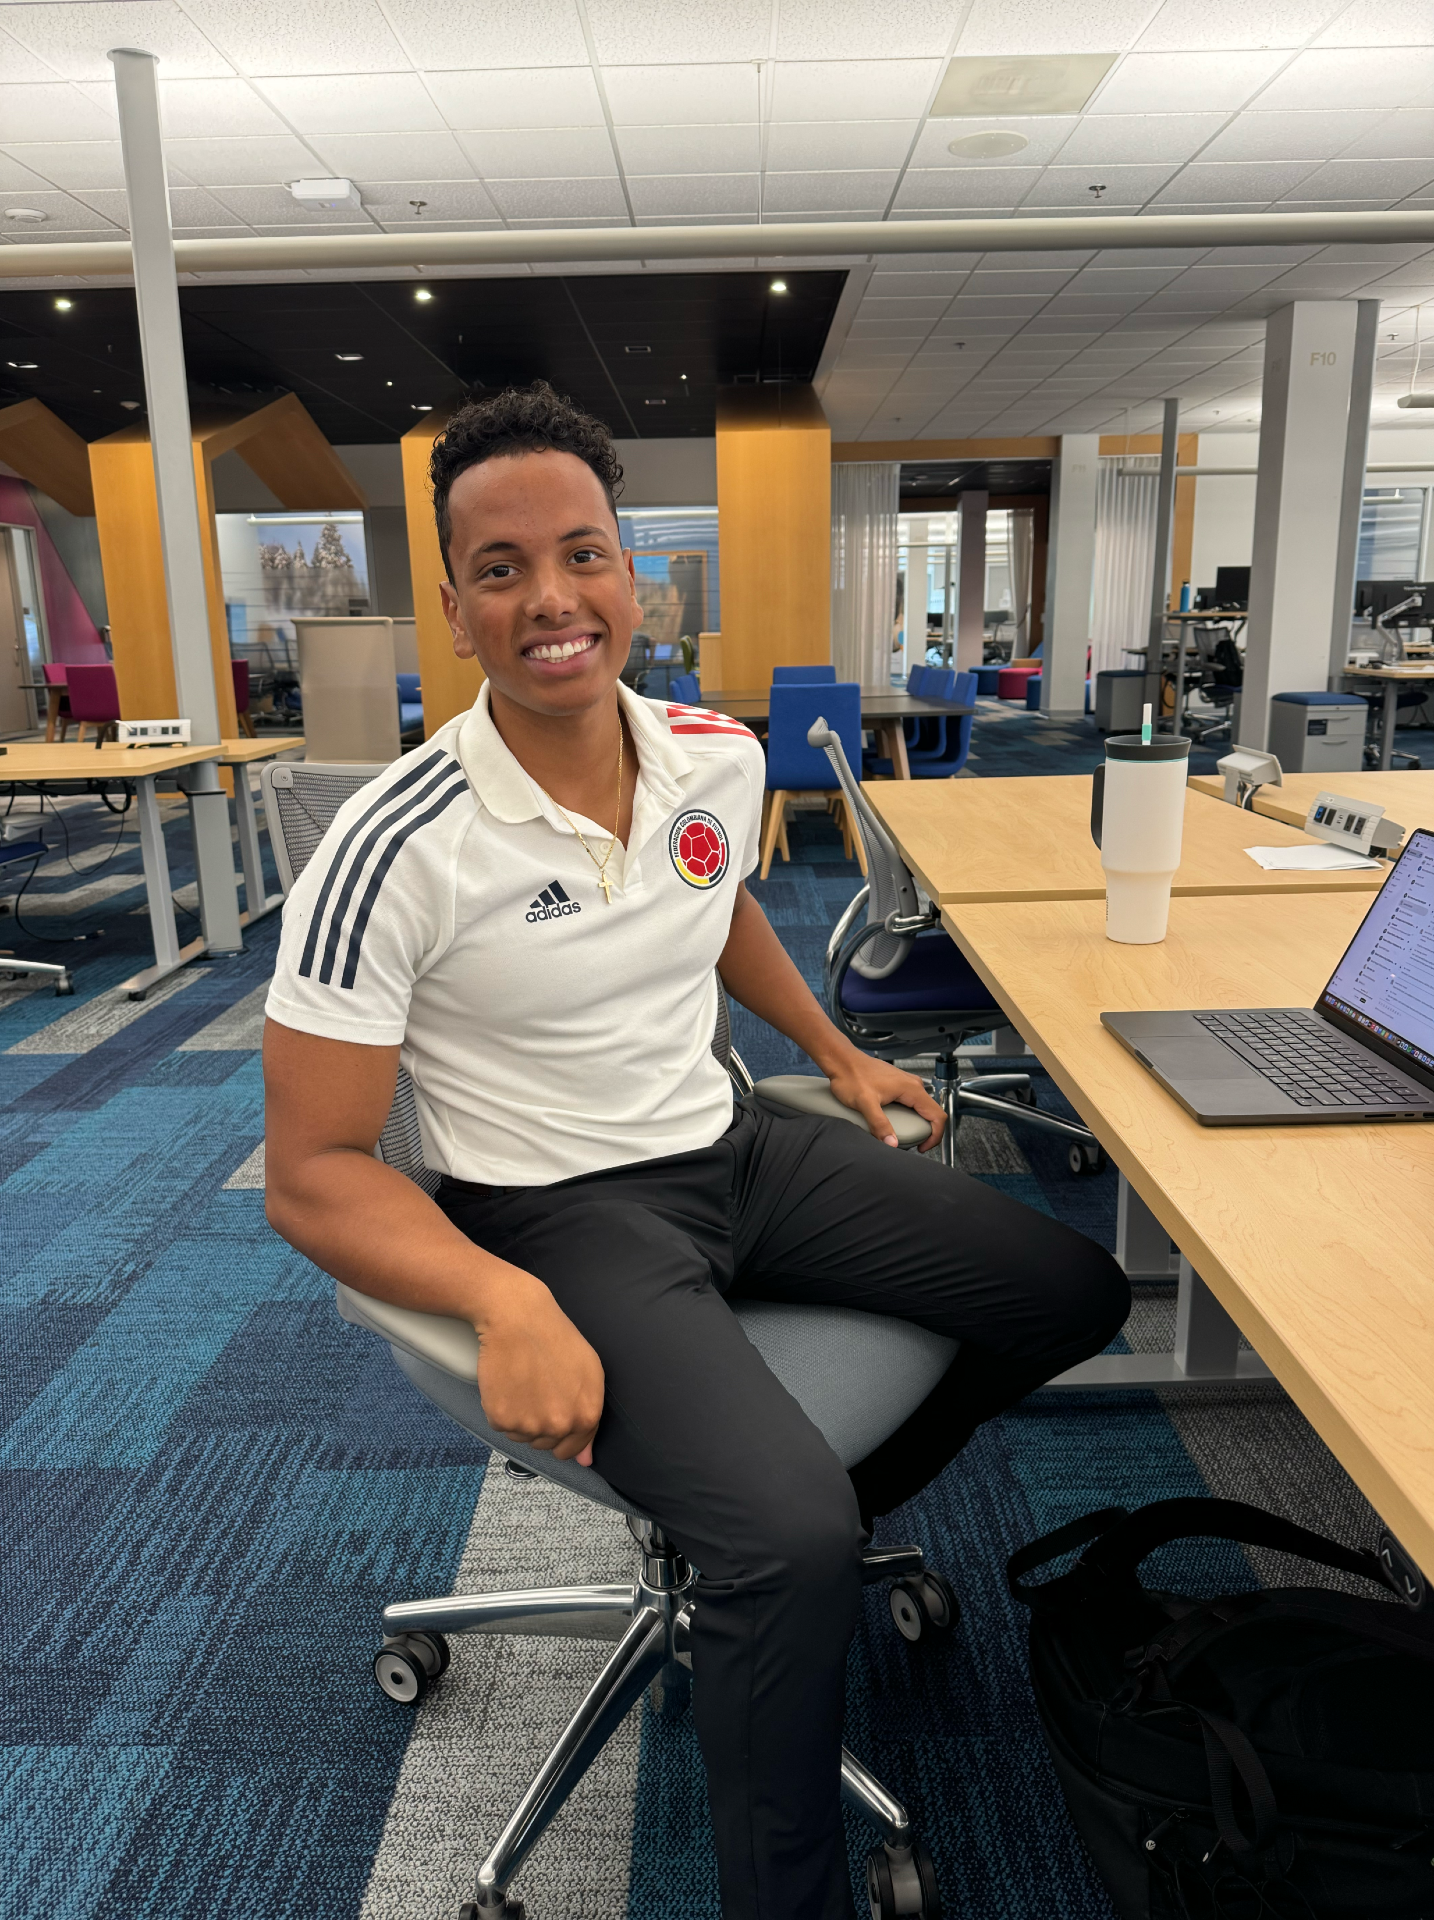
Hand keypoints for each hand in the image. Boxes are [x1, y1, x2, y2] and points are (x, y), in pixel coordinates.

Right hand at [472, 1268, 605, 1464]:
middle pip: (545, 1444)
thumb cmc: (555, 1338)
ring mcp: (530, 1424)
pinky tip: (508, 1382)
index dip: (561, 1432)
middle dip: (539, 1422)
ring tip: (522, 1381)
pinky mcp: (501, 1418)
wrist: (518, 1317)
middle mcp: (560, 1425)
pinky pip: (500, 1425)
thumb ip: (589, 1418)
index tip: (550, 1413)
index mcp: (587, 1415)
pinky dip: (500, 1408)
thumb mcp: (589, 1372)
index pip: (572, 1449)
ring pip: (521, 1436)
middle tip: (536, 1388)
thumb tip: (584, 1461)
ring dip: (519, 1416)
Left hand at [822, 1047, 946, 1153]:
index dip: (935, 1136)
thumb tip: (891, 1143)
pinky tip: (897, 1122)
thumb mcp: (865, 1103)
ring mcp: (906, 1083)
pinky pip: (912, 1102)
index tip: (923, 1147)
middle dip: (927, 1132)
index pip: (938, 1116)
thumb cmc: (852, 1075)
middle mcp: (913, 1084)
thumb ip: (879, 1124)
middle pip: (932, 1113)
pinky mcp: (898, 1084)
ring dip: (919, 1124)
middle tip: (915, 1145)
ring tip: (906, 1136)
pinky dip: (910, 1116)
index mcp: (912, 1088)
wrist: (843, 1061)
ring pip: (922, 1108)